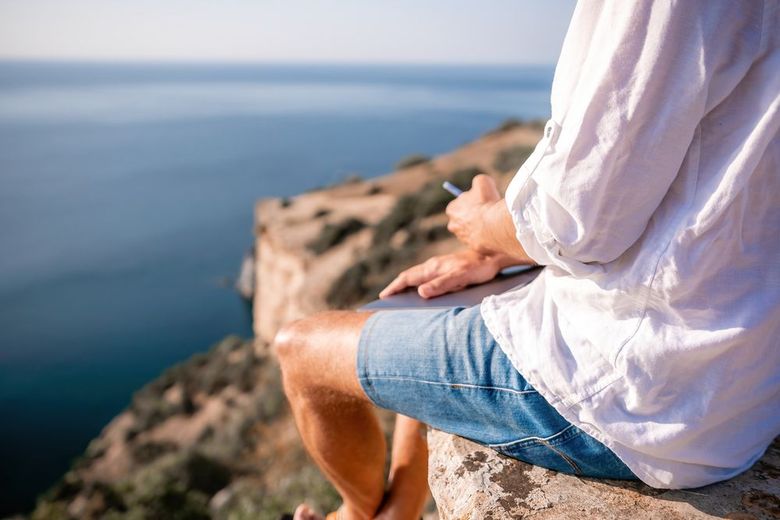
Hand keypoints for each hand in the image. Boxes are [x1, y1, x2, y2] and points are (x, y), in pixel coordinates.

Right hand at [379, 249, 510, 299]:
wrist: (495, 256)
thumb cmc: (479, 269)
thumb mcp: (460, 278)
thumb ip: (441, 285)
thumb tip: (421, 293)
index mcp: (433, 268)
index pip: (408, 278)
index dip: (394, 287)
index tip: (383, 296)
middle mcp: (434, 266)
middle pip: (410, 277)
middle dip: (397, 287)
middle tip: (386, 298)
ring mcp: (441, 267)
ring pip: (419, 277)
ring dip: (408, 286)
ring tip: (399, 297)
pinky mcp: (448, 269)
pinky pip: (428, 278)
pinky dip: (420, 285)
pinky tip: (422, 293)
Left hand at [446, 174, 500, 253]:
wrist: (494, 226)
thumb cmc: (487, 203)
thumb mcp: (482, 181)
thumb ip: (478, 182)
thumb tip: (479, 185)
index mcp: (452, 210)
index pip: (458, 204)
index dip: (471, 201)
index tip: (482, 200)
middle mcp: (453, 226)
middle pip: (464, 219)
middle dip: (474, 216)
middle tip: (489, 210)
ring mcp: (463, 239)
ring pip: (473, 230)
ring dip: (482, 226)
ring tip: (494, 221)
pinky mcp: (475, 248)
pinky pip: (482, 240)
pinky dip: (489, 236)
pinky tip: (497, 230)